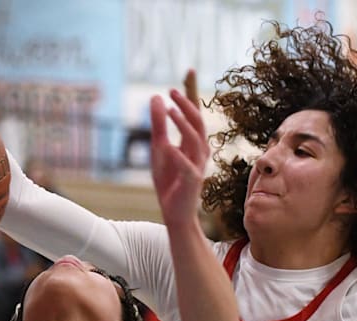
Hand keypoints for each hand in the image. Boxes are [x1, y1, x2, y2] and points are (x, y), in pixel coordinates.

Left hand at [149, 72, 208, 226]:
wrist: (175, 214)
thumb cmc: (169, 182)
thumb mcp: (159, 149)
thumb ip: (158, 125)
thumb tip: (156, 97)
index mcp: (193, 143)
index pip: (194, 113)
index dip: (191, 93)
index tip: (189, 70)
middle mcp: (199, 152)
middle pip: (198, 124)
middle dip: (187, 106)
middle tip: (172, 91)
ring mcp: (198, 166)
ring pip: (196, 142)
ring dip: (183, 125)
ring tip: (169, 110)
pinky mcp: (192, 182)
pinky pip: (188, 167)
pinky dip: (179, 157)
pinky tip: (170, 148)